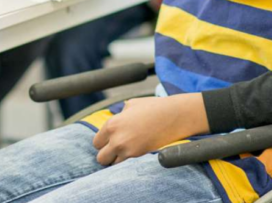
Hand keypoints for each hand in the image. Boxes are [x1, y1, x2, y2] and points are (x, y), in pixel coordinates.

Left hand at [92, 93, 208, 165]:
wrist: (175, 116)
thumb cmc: (153, 108)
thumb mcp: (130, 105)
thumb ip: (119, 115)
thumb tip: (116, 120)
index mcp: (112, 124)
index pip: (96, 142)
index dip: (103, 143)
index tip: (110, 142)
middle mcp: (116, 139)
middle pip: (101, 157)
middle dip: (107, 155)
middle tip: (116, 151)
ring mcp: (128, 150)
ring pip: (113, 164)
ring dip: (117, 161)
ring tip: (126, 153)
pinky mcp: (140, 156)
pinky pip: (126, 166)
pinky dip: (128, 163)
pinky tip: (134, 155)